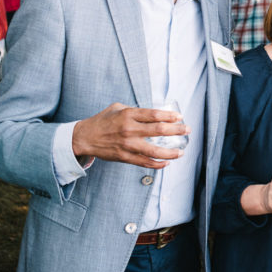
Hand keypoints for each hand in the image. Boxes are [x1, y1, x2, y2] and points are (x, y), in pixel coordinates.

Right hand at [71, 102, 190, 168]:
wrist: (84, 137)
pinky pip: (144, 162)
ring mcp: (127, 145)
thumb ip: (136, 110)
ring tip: (181, 152)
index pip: (154, 114)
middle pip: (159, 130)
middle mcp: (129, 129)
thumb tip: (155, 113)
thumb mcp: (117, 108)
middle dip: (177, 131)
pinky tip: (166, 163)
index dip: (169, 116)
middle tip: (187, 130)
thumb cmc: (103, 120)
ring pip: (154, 151)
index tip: (180, 117)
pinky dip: (157, 164)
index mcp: (128, 114)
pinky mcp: (124, 157)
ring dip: (170, 152)